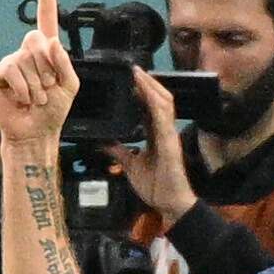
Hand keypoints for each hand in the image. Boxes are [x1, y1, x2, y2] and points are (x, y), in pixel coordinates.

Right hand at [0, 0, 78, 146]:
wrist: (36, 131)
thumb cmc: (53, 110)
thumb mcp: (70, 86)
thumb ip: (64, 62)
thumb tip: (50, 39)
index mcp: (48, 51)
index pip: (46, 17)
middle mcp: (28, 51)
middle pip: (36, 40)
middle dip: (47, 69)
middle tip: (47, 89)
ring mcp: (11, 61)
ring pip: (25, 60)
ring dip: (37, 85)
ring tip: (36, 99)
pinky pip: (10, 70)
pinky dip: (22, 88)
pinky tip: (22, 99)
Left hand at [105, 67, 198, 223]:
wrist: (170, 204)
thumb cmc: (157, 186)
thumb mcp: (131, 166)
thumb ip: (119, 152)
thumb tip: (103, 143)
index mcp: (156, 135)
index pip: (150, 107)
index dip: (142, 92)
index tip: (130, 79)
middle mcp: (164, 131)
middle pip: (159, 99)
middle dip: (148, 83)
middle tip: (134, 69)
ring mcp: (169, 135)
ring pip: (163, 103)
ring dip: (151, 87)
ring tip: (139, 74)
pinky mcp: (170, 142)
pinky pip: (163, 118)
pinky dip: (155, 103)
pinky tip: (147, 93)